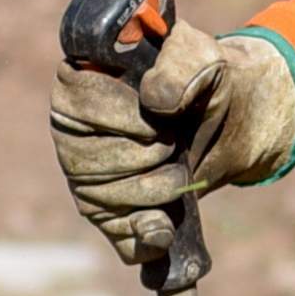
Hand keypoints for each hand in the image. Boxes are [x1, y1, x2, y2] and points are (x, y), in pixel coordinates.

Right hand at [48, 17, 294, 264]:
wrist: (225, 121)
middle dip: (152, 155)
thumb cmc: (201, 83)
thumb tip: (155, 101)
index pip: (84, 108)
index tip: (164, 116)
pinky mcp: (109, 216)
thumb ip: (179, 64)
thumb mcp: (200, 56)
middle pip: (94, 161)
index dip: (133, 119)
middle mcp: (69, 133)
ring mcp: (84, 178)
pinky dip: (148, 236)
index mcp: (77, 82)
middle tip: (175, 140)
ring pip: (109, 200)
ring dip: (161, 187)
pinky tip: (166, 227)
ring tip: (180, 167)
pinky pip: (120, 239)